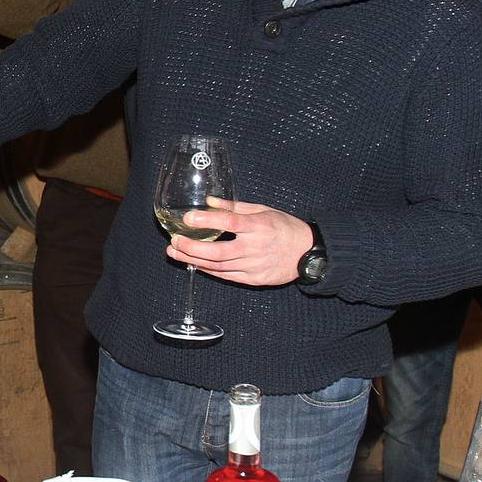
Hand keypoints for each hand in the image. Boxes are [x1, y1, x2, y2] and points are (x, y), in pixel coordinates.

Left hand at [165, 197, 313, 286]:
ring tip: (175, 253)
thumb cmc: (284, 227)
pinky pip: (227, 276)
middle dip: (192, 248)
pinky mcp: (254, 280)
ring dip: (194, 261)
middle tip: (173, 242)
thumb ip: (234, 207)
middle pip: (219, 252)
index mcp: (259, 226)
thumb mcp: (262, 210)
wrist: (308, 253)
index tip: (188, 218)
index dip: (207, 221)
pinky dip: (208, 270)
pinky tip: (194, 264)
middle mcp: (255, 248)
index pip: (230, 223)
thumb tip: (208, 201)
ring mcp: (255, 266)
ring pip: (219, 267)